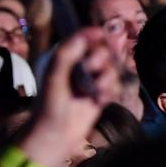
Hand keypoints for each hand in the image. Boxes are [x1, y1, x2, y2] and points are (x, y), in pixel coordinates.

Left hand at [25, 27, 119, 163]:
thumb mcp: (54, 75)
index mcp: (67, 58)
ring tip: (97, 92)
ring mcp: (93, 81)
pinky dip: (110, 92)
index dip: (95, 36)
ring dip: (107, 79)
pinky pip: (116, 86)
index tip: (101, 36)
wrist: (57, 134)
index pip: (85, 39)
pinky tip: (100, 101)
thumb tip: (88, 32)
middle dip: (101, 60)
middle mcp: (81, 66)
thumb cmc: (50, 103)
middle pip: (103, 52)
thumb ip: (68, 53)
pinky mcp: (102, 94)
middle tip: (91, 69)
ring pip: (112, 69)